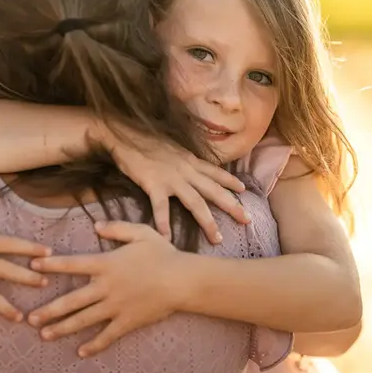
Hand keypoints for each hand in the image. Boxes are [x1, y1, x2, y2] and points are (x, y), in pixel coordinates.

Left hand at [26, 221, 191, 356]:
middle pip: (72, 300)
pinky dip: (94, 345)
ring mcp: (116, 306)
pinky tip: (80, 351)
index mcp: (106, 263)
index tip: (33, 267)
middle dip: (49, 310)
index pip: (72, 264)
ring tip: (44, 335)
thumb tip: (96, 226)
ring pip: (84, 320)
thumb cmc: (163, 254)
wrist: (182, 280)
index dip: (52, 265)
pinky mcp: (127, 321)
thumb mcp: (140, 233)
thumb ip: (116, 228)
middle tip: (30, 318)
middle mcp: (106, 286)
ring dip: (62, 328)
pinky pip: (107, 335)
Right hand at [95, 121, 248, 242]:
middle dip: (232, 206)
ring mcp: (171, 178)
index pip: (215, 172)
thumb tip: (187, 163)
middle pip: (214, 190)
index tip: (244, 190)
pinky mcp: (153, 184)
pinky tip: (166, 238)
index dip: (230, 181)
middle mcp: (186, 169)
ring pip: (196, 202)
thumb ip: (180, 158)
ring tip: (217, 238)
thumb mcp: (170, 146)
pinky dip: (164, 223)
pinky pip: (161, 207)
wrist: (124, 133)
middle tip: (247, 220)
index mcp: (189, 160)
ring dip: (208, 221)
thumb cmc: (143, 139)